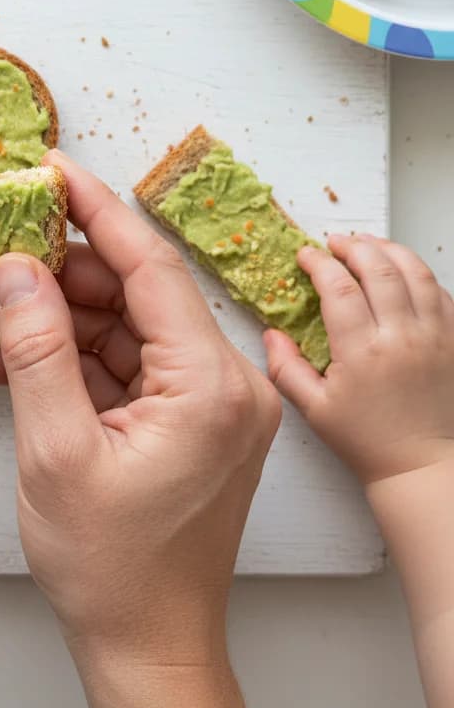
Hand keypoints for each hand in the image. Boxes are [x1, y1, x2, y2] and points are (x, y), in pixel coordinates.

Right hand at [0, 150, 277, 707]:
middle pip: (135, 294)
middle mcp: (223, 385)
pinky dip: (69, 361)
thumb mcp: (55, 449)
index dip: (95, 212)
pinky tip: (8, 359)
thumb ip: (34, 349)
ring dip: (54, 321)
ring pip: (123, 330)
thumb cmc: (110, 566)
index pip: (150, 268)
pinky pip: (123, 369)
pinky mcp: (184, 422)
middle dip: (58, 275)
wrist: (145, 644)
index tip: (52, 172)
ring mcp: (207, 405)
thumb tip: (15, 270)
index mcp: (210, 386)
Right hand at [264, 234, 453, 487]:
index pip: (339, 288)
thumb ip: (286, 368)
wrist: (423, 465)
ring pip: (416, 273)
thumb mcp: (314, 409)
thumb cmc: (367, 440)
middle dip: (354, 247)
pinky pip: (442, 293)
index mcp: (362, 352)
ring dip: (390, 250)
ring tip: (370, 244)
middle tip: (335, 242)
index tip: (305, 256)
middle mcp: (401, 337)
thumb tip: (271, 333)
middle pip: (379, 269)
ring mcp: (435, 337)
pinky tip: (403, 271)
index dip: (319, 264)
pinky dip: (420, 274)